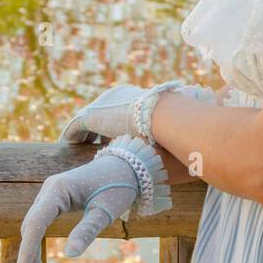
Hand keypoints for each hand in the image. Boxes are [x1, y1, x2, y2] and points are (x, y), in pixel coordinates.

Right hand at [15, 150, 142, 262]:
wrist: (126, 167)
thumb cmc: (118, 187)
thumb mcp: (106, 212)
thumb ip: (88, 231)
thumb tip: (70, 254)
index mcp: (58, 189)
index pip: (35, 224)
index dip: (27, 251)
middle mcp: (48, 190)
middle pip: (30, 228)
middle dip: (28, 257)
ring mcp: (49, 195)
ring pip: (32, 228)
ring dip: (31, 254)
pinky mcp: (54, 201)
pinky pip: (40, 225)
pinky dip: (38, 244)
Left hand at [58, 81, 216, 143]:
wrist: (170, 121)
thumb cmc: (182, 134)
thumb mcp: (179, 142)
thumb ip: (177, 149)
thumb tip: (193, 165)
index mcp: (145, 101)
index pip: (128, 115)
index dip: (122, 129)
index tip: (118, 142)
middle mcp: (124, 97)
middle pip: (107, 114)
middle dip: (102, 129)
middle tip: (96, 144)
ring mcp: (108, 103)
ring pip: (91, 119)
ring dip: (87, 133)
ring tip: (80, 145)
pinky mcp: (94, 114)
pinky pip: (78, 126)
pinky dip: (75, 135)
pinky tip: (70, 144)